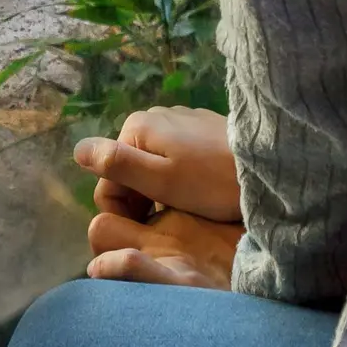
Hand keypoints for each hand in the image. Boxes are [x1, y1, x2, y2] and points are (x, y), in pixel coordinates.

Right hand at [76, 105, 244, 288]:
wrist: (269, 167)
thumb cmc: (213, 182)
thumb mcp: (161, 180)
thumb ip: (118, 164)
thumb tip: (77, 150)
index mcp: (136, 128)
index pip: (108, 181)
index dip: (123, 212)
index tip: (149, 229)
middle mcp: (153, 117)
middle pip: (128, 173)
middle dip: (139, 202)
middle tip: (167, 226)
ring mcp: (179, 123)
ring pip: (151, 169)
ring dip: (158, 195)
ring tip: (183, 215)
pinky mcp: (201, 132)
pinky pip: (174, 161)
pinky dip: (177, 182)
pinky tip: (197, 197)